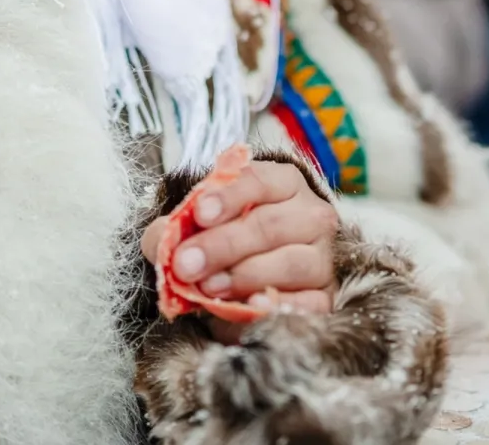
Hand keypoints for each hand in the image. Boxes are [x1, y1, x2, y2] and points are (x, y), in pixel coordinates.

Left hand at [142, 160, 339, 338]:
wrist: (258, 272)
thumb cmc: (228, 238)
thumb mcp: (199, 226)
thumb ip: (174, 229)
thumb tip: (162, 242)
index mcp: (282, 183)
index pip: (258, 181)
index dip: (228, 196)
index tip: (199, 213)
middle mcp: (310, 215)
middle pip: (269, 225)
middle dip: (223, 246)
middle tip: (185, 265)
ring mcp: (322, 256)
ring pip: (291, 263)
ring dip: (245, 276)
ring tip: (209, 287)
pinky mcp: (326, 295)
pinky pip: (309, 303)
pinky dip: (280, 307)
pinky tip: (253, 307)